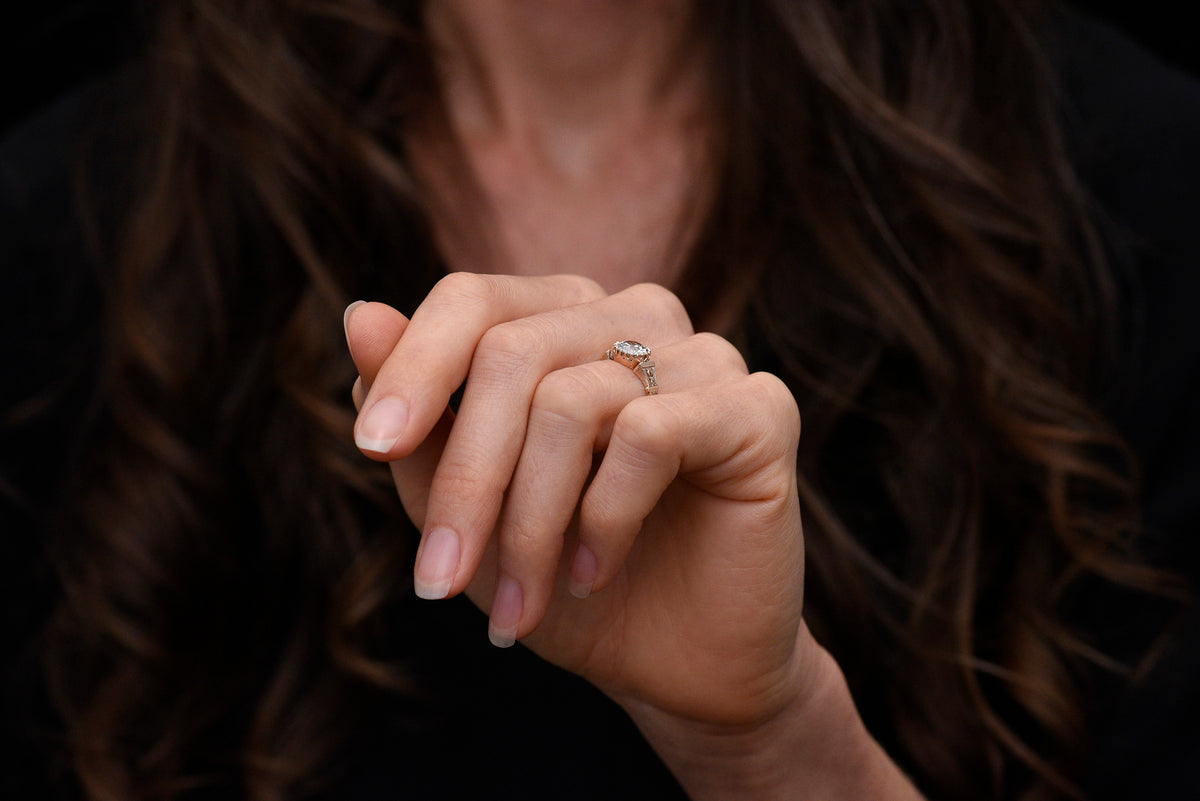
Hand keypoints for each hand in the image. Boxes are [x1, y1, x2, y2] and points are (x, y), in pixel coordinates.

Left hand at [344, 273, 806, 728]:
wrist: (674, 665)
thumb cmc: (563, 578)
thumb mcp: (467, 505)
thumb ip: (420, 416)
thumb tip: (360, 314)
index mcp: (566, 322)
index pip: (474, 299)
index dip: (414, 366)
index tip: (370, 449)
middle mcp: (637, 318)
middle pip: (513, 355)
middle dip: (468, 481)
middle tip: (439, 583)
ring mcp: (705, 356)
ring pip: (574, 401)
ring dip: (529, 522)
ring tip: (520, 602)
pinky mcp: (759, 409)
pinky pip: (652, 435)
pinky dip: (604, 519)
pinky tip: (593, 573)